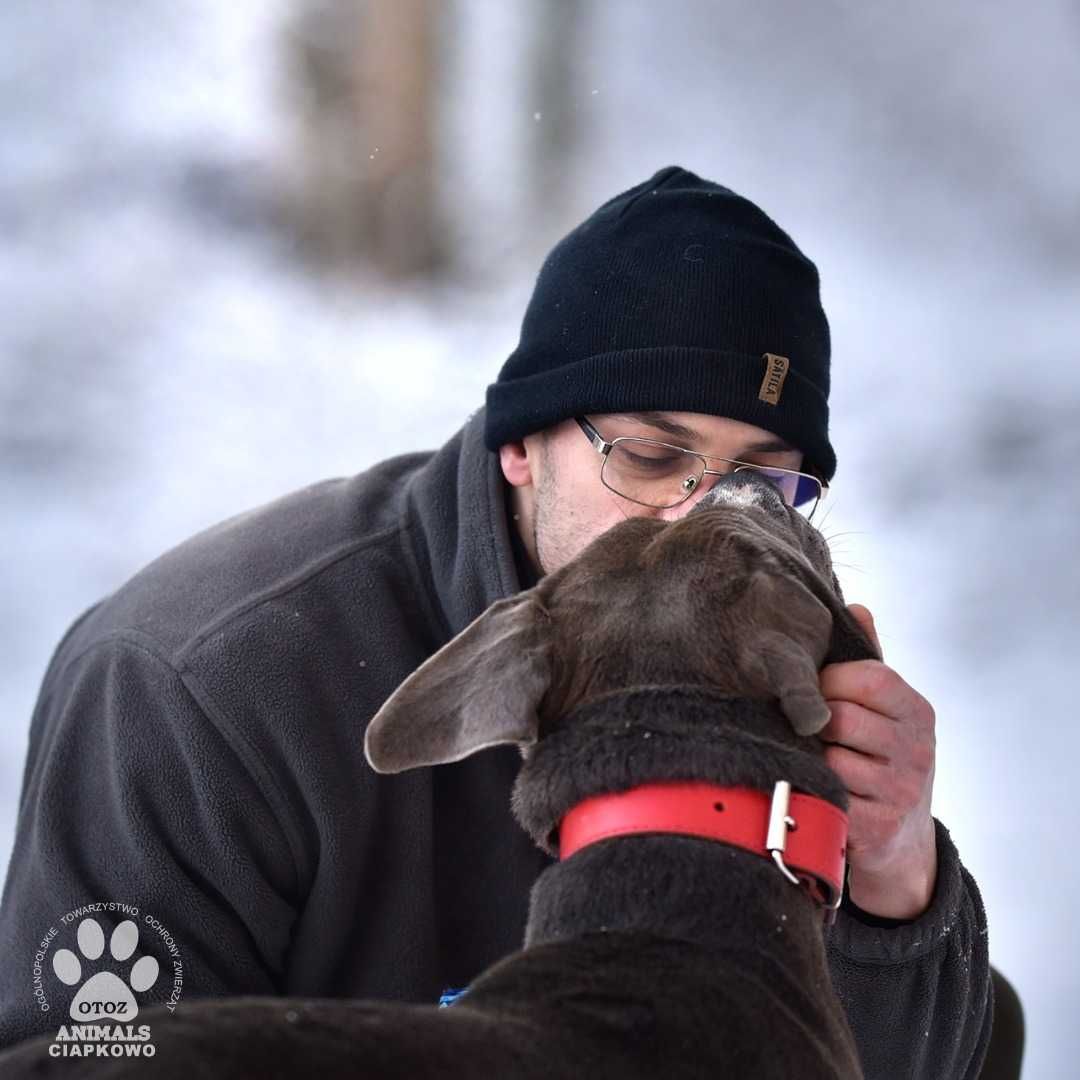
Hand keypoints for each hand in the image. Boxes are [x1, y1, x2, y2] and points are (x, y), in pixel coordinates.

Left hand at [819, 605, 937, 918]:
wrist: (902, 841)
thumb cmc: (880, 757)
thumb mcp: (883, 709)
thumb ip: (868, 660)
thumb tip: (856, 607)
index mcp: (917, 711)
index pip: (867, 677)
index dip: (828, 681)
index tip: (814, 692)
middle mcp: (917, 749)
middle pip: (840, 718)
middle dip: (814, 723)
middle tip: (806, 731)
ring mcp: (901, 791)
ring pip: (830, 759)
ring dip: (810, 759)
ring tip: (811, 760)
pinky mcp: (879, 827)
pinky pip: (827, 797)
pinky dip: (812, 791)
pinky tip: (814, 789)